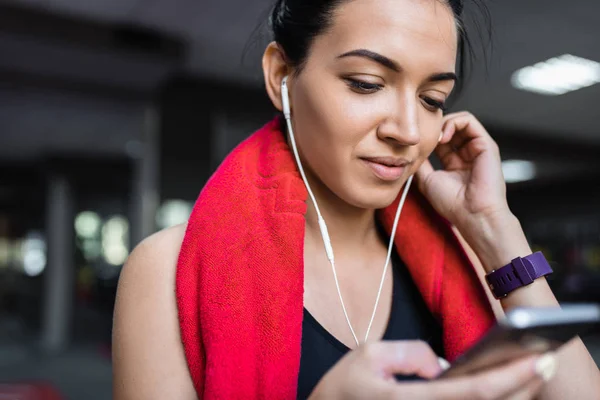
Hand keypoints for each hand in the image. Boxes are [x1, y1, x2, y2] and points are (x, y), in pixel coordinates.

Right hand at [308, 340, 554, 399]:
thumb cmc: (342, 391)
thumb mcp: (369, 356)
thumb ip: (411, 353)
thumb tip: (444, 365)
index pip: (472, 391)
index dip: (508, 376)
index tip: (536, 358)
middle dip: (521, 387)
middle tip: (545, 361)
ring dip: (511, 398)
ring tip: (531, 374)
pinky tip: (503, 390)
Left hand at [415, 112, 508, 231]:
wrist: (473, 214)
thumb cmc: (453, 203)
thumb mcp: (427, 180)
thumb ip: (421, 163)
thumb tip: (410, 150)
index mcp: (455, 163)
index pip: (441, 140)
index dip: (428, 137)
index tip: (417, 143)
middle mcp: (468, 154)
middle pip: (450, 128)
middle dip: (435, 128)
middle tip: (425, 137)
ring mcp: (478, 148)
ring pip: (460, 121)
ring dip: (443, 124)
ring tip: (435, 137)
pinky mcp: (486, 144)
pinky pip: (469, 121)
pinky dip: (453, 122)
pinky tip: (443, 136)